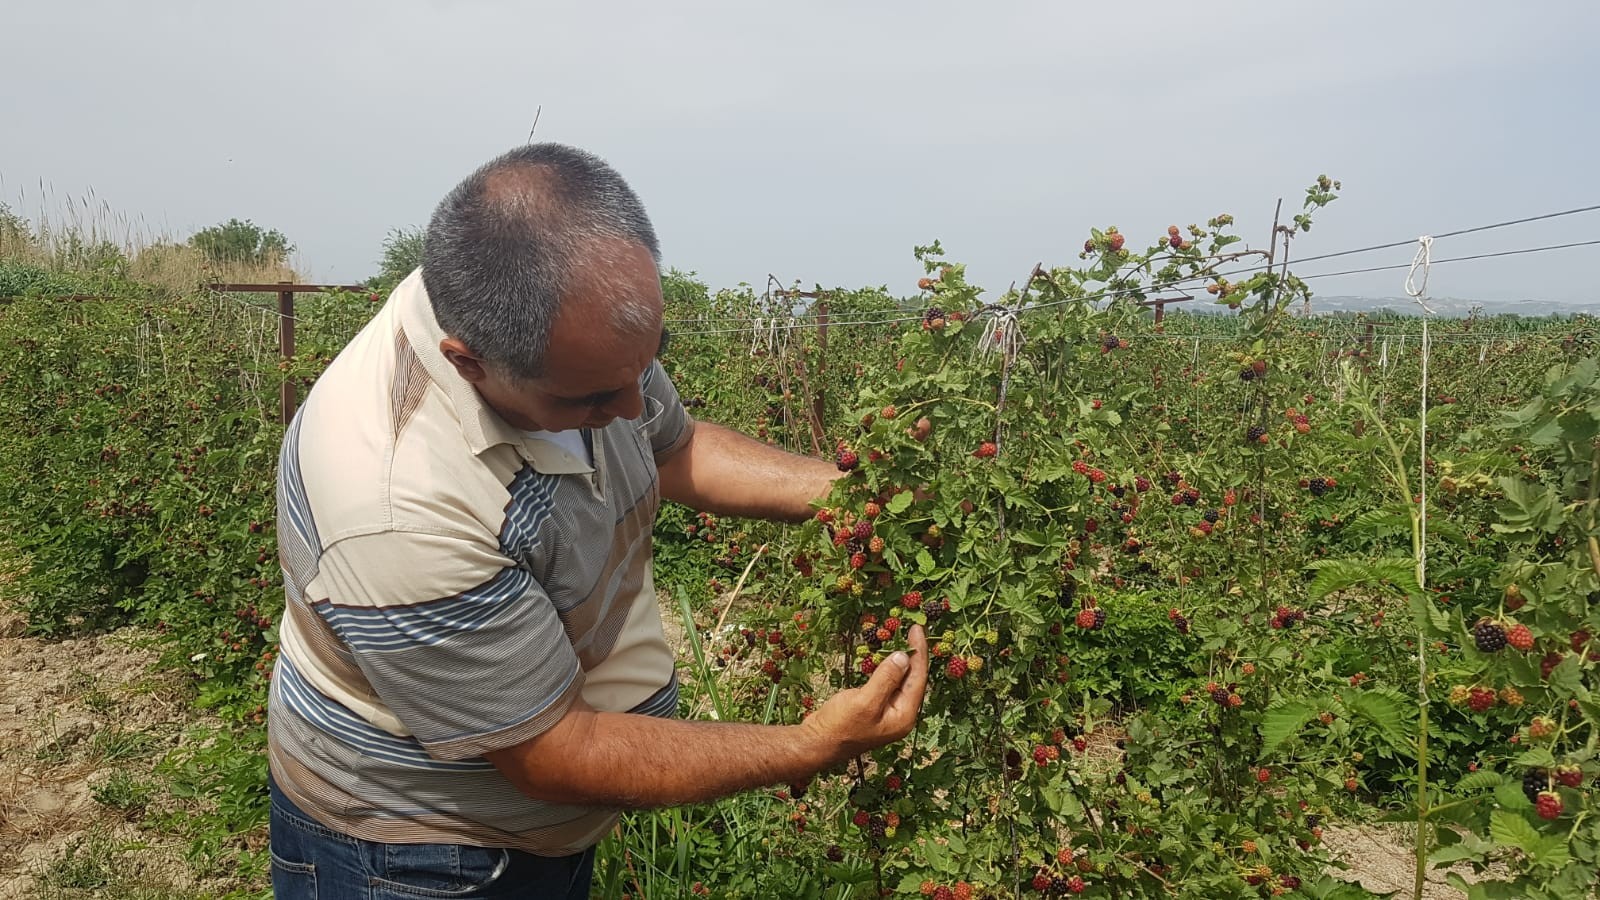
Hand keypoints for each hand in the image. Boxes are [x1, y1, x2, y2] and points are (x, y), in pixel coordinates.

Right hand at [800, 625, 928, 763]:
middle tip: (912, 629)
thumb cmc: (840, 726)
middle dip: (913, 654)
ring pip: (899, 680)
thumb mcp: (865, 701)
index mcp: (904, 716)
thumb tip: (903, 656)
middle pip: (912, 679)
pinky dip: (886, 668)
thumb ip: (886, 678)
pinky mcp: (874, 708)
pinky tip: (884, 657)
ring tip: (901, 637)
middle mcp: (900, 715)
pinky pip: (886, 684)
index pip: (918, 678)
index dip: (918, 652)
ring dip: (900, 659)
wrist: (816, 744)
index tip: (917, 629)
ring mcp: (887, 712)